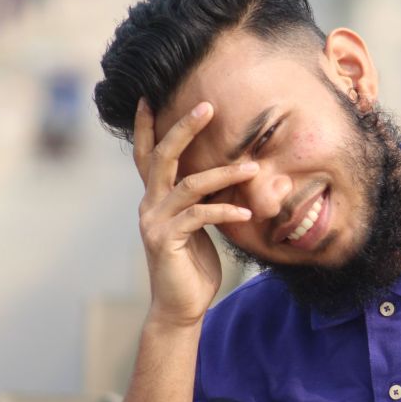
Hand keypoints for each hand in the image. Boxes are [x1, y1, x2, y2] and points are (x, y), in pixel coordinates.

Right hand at [133, 98, 257, 328]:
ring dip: (223, 173)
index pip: (148, 155)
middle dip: (185, 128)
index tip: (148, 96)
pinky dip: (224, 210)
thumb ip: (201, 201)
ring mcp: (154, 222)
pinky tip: (246, 210)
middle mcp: (149, 205)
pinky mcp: (165, 240)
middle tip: (208, 106)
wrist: (180, 306)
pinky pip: (199, 216)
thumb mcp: (198, 226)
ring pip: (188, 185)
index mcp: (155, 198)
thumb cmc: (192, 265)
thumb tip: (224, 176)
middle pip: (163, 156)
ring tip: (253, 167)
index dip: (147, 127)